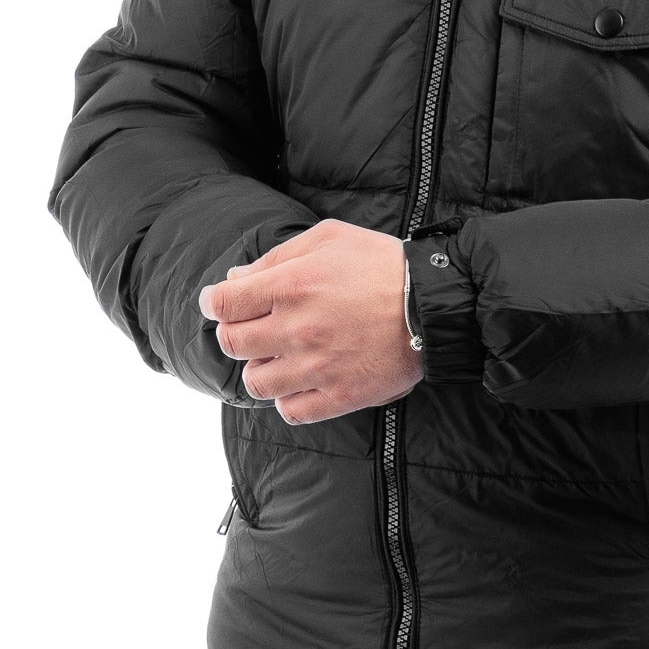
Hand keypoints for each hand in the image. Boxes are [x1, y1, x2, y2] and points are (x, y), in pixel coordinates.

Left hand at [198, 219, 423, 423]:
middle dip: (236, 333)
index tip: (220, 303)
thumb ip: (277, 257)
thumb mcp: (330, 238)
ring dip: (260, 368)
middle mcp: (297, 329)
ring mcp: (316, 368)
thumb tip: (237, 279)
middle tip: (253, 327)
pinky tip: (300, 381)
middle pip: (233, 343)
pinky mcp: (338, 396)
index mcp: (291, 286)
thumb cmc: (382, 264)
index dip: (214, 302)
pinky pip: (290, 410)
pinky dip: (287, 398)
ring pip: (256, 382)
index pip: (224, 304)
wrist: (434, 305)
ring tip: (279, 356)